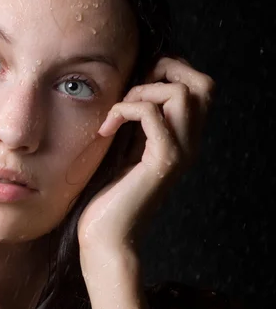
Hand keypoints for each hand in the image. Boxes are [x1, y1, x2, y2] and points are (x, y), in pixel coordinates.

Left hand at [77, 57, 214, 267]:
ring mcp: (179, 153)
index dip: (171, 72)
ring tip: (116, 114)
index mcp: (182, 138)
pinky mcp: (161, 163)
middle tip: (131, 93)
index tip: (134, 89)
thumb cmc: (109, 195)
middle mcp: (189, 144)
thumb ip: (138, 124)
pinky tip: (105, 130)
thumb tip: (132, 88)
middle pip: (203, 83)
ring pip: (181, 94)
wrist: (107, 237)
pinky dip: (124, 111)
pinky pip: (151, 115)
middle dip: (165, 72)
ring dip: (141, 91)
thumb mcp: (126, 149)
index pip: (201, 87)